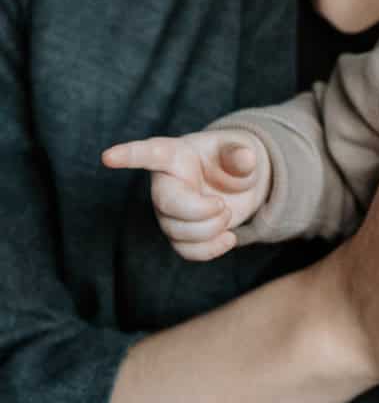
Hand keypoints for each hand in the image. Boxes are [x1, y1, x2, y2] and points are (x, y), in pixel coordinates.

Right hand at [101, 128, 270, 260]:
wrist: (237, 186)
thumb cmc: (230, 161)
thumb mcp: (239, 150)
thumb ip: (240, 154)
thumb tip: (246, 158)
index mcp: (174, 155)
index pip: (148, 154)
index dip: (128, 156)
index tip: (108, 157)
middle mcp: (164, 184)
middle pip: (166, 205)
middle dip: (199, 212)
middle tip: (223, 206)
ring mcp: (168, 211)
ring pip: (177, 232)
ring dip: (210, 230)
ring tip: (227, 213)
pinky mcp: (179, 233)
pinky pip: (185, 251)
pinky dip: (211, 250)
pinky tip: (229, 238)